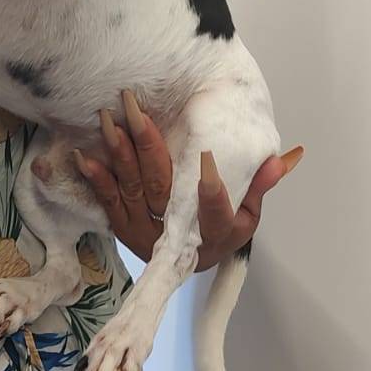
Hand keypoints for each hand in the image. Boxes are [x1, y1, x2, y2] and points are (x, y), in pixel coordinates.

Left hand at [73, 89, 303, 268]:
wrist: (189, 257)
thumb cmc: (221, 226)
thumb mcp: (247, 209)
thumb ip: (260, 184)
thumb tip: (283, 161)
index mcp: (217, 235)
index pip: (215, 216)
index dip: (212, 194)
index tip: (207, 162)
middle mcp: (179, 239)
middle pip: (163, 193)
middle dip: (148, 149)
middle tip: (136, 113)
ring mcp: (147, 235)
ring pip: (133, 193)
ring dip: (120, 155)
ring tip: (111, 122)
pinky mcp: (124, 229)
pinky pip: (108, 203)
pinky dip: (98, 179)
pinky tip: (87, 157)